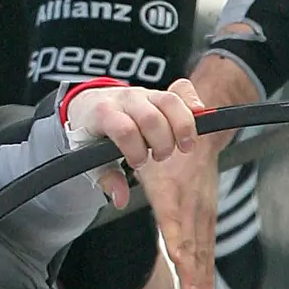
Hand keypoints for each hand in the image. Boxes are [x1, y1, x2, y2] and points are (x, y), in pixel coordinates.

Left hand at [65, 80, 205, 208]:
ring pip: (170, 102)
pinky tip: (198, 117)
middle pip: (151, 118)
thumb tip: (120, 198)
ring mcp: (144, 94)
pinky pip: (182, 90)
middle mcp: (125, 100)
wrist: (89, 103)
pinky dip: (192, 105)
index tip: (137, 163)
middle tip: (158, 156)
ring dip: (182, 127)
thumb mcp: (90, 156)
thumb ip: (106, 178)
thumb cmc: (92, 132)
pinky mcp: (159, 93)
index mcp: (104, 114)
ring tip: (183, 146)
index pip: (125, 130)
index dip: (135, 150)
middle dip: (161, 143)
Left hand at [137, 54, 261, 288]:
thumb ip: (122, 167)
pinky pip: (208, 244)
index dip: (179, 240)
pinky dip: (207, 268)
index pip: (175, 218)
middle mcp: (190, 202)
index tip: (180, 261)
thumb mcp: (138, 149)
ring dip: (201, 276)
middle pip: (193, 242)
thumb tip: (115, 190)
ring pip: (203, 248)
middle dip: (193, 272)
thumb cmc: (162, 142)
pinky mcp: (208, 214)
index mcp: (171, 188)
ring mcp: (202, 209)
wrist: (199, 129)